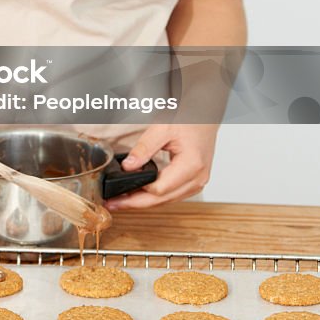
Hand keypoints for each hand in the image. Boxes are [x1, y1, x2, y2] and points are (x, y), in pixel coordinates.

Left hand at [104, 123, 218, 210]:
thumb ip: (144, 148)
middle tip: (113, 204)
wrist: (205, 115)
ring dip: (144, 202)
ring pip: (167, 201)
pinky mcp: (194, 182)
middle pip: (162, 200)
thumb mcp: (162, 128)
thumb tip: (128, 166)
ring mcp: (197, 183)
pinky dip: (155, 197)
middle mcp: (197, 179)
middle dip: (135, 203)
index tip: (118, 190)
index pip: (160, 188)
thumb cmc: (189, 119)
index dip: (137, 190)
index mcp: (192, 165)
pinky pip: (172, 195)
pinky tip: (140, 195)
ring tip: (122, 200)